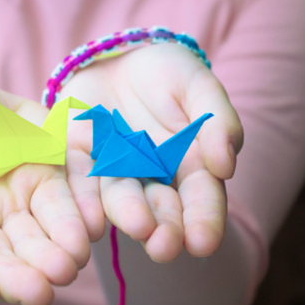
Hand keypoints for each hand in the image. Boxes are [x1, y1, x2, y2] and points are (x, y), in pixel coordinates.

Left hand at [61, 43, 242, 260]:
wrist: (120, 55)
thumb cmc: (169, 73)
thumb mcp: (200, 88)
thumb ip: (217, 123)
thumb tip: (226, 166)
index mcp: (189, 166)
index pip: (201, 198)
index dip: (203, 220)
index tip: (202, 242)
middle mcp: (150, 177)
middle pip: (159, 208)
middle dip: (164, 229)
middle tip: (164, 248)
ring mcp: (113, 169)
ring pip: (119, 197)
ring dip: (126, 216)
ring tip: (137, 229)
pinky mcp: (79, 156)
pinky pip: (79, 178)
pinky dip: (83, 199)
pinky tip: (87, 218)